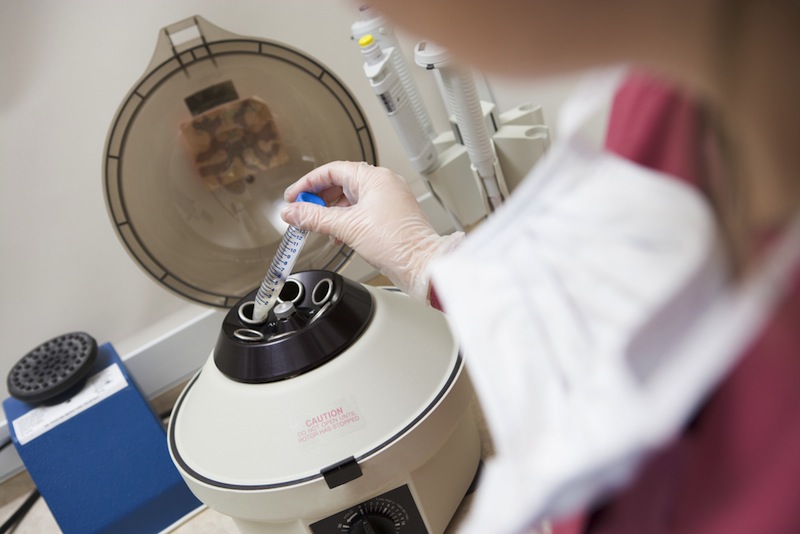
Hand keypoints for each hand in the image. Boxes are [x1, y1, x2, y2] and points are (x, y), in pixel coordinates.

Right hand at [282, 161, 462, 299]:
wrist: (421, 265)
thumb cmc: (398, 243)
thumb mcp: (347, 228)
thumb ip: (315, 218)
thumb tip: (292, 212)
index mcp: (375, 178)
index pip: (332, 170)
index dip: (308, 183)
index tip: (293, 197)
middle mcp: (383, 185)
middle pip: (340, 184)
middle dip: (319, 199)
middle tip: (302, 212)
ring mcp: (388, 200)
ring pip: (350, 200)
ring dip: (331, 213)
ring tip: (319, 228)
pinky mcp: (390, 217)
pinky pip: (361, 212)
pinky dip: (346, 221)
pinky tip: (338, 236)